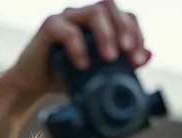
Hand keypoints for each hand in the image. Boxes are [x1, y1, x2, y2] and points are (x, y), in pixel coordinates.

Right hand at [3, 1, 151, 107]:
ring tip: (109, 58)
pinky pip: (67, 29)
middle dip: (125, 30)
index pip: (125, 17)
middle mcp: (83, 15)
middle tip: (128, 54)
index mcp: (98, 24)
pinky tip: (82, 64)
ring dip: (106, 35)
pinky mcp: (49, 27)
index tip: (139, 60)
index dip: (137, 35)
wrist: (32, 85)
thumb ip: (121, 65)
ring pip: (94, 12)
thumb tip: (149, 56)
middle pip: (111, 7)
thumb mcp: (96, 75)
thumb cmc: (64, 77)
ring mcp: (66, 18)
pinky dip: (78, 47)